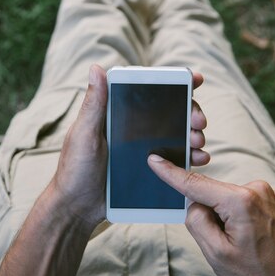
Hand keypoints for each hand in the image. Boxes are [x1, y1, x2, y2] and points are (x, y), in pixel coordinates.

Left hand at [53, 66, 208, 230]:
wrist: (77, 208)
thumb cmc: (75, 168)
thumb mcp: (84, 134)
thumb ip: (94, 104)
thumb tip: (96, 67)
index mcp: (120, 113)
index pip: (151, 92)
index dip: (175, 84)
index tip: (195, 80)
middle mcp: (135, 128)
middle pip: (171, 112)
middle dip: (191, 112)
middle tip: (199, 121)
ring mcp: (144, 149)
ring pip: (178, 135)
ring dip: (194, 134)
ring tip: (198, 142)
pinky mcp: (151, 169)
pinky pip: (175, 160)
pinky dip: (191, 157)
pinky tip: (199, 159)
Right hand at [147, 159, 274, 275]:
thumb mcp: (218, 255)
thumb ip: (197, 222)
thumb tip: (194, 202)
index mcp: (241, 200)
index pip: (196, 184)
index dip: (171, 173)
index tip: (153, 159)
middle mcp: (255, 188)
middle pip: (210, 196)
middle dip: (209, 218)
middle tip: (228, 249)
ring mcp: (265, 192)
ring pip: (224, 202)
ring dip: (223, 221)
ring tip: (244, 249)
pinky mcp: (269, 199)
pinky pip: (237, 204)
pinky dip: (234, 220)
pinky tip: (250, 242)